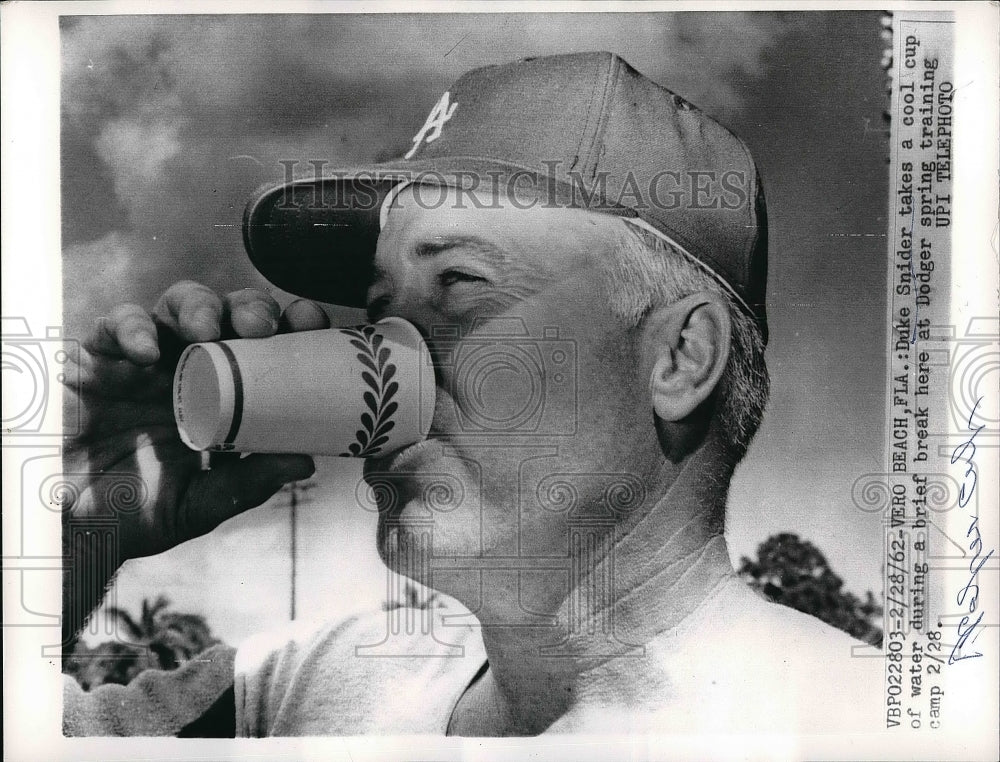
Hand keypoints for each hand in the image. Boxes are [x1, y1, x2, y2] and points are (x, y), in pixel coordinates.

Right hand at [62, 281, 330, 560]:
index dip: (291, 327)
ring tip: (209, 330)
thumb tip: (306, 460)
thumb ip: (247, 483)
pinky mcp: (95, 357)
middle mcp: (190, 368)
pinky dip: (133, 329)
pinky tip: (147, 353)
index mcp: (224, 396)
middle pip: (230, 314)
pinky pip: (115, 324)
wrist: (63, 526)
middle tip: (263, 326)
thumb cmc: (133, 512)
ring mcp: (144, 359)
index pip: (266, 348)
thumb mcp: (198, 504)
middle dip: (252, 308)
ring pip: (179, 304)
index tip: (313, 323)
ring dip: (200, 306)